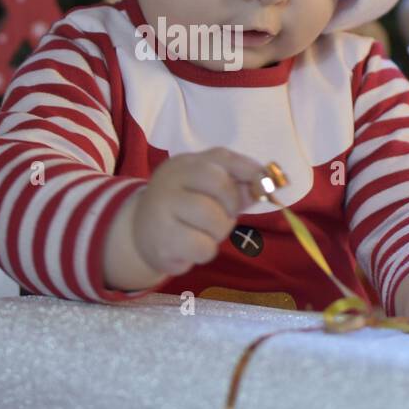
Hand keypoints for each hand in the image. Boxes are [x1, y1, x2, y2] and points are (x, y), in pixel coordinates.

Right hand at [132, 147, 268, 276]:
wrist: (139, 232)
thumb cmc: (183, 207)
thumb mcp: (206, 189)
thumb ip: (237, 183)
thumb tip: (270, 183)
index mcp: (186, 163)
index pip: (223, 157)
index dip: (251, 171)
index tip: (267, 185)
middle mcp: (171, 180)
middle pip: (220, 185)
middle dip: (232, 205)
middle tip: (225, 215)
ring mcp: (163, 208)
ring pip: (215, 220)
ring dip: (219, 232)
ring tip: (204, 232)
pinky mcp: (162, 239)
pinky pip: (203, 247)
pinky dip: (205, 251)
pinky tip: (190, 246)